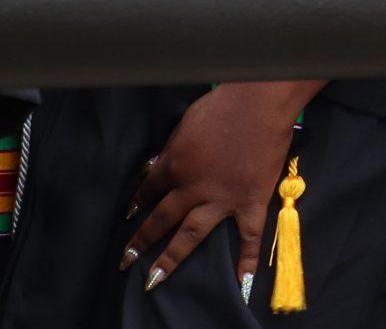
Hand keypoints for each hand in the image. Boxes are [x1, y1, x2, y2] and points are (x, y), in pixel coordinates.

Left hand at [122, 79, 317, 293]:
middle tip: (126, 260)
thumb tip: (153, 166)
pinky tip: (241, 283)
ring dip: (170, 259)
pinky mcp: (250, 202)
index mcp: (175, 165)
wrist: (260, 102)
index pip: (149, 189)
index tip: (130, 213)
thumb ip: (170, 148)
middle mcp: (192, 188)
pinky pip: (248, 237)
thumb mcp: (185, 123)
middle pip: (161, 219)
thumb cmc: (222, 105)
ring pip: (190, 236)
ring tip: (154, 279)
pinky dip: (246, 261)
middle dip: (141, 241)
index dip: (138, 201)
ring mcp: (221, 199)